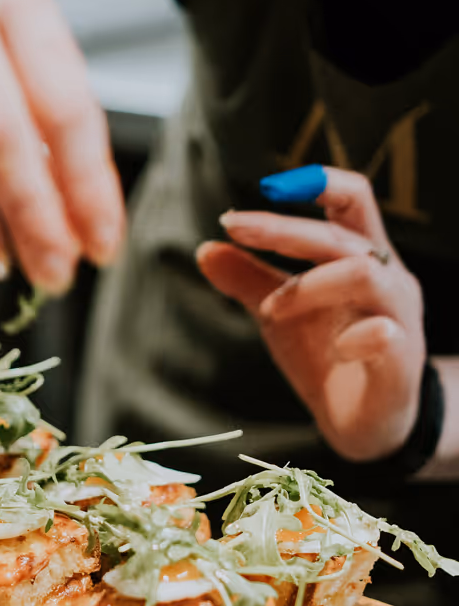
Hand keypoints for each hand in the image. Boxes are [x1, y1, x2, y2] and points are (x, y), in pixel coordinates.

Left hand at [197, 168, 425, 461]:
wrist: (364, 423)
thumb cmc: (326, 354)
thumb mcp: (279, 313)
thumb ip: (248, 279)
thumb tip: (205, 248)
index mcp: (360, 258)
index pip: (352, 201)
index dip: (317, 183)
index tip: (265, 185)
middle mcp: (387, 279)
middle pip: (343, 235)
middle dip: (285, 229)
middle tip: (234, 229)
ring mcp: (398, 319)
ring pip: (365, 274)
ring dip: (307, 285)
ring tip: (269, 310)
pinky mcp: (401, 362)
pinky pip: (387, 336)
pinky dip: (358, 336)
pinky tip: (336, 346)